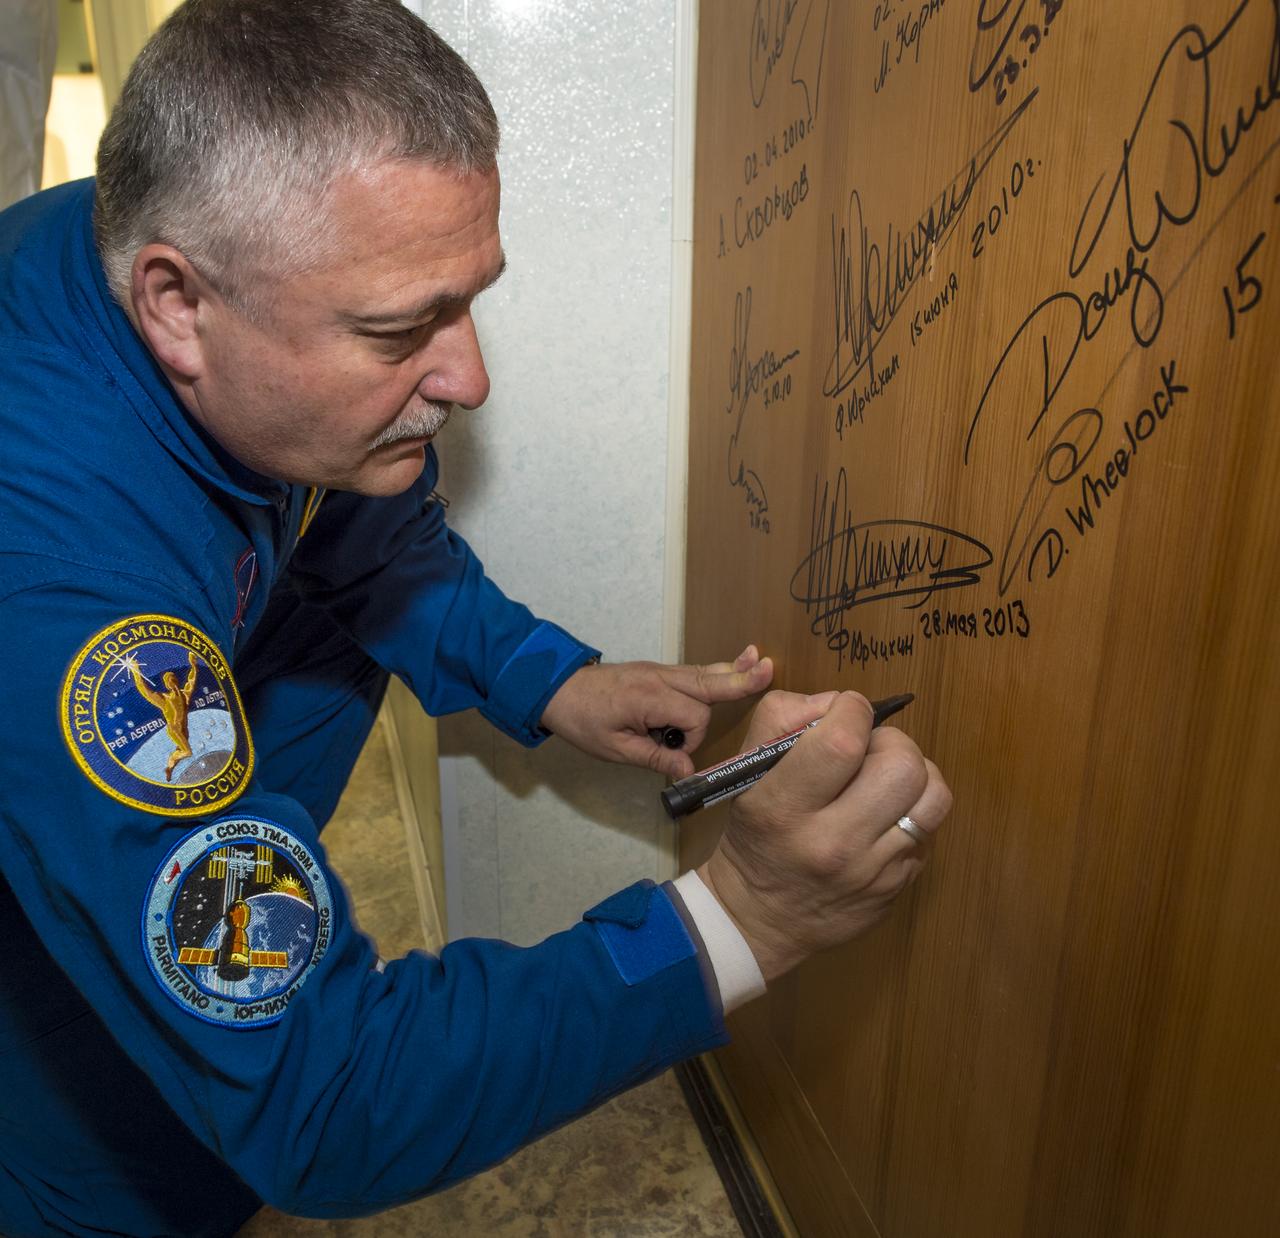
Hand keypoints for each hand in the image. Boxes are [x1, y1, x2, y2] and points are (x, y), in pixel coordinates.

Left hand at [538, 645, 773, 777]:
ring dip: (733, 673)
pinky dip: (717, 672)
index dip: (689, 742)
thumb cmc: (581, 720)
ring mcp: (660, 672)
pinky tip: (737, 665)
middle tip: (769, 671)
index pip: (694, 719)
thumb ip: (654, 759)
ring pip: (705, 673)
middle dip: (740, 681)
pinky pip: (694, 673)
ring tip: (762, 665)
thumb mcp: (614, 749)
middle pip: (710, 682)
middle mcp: (661, 678)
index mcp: (650, 697)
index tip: (668, 752)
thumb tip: (688, 774)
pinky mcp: (658, 673)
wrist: (555, 688)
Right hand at [698, 690, 950, 982]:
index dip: (853, 709)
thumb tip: (838, 703)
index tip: (846, 711)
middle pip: (900, 765)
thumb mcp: (746, 772)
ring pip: (932, 795)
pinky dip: (913, 810)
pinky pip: (930, 829)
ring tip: (887, 777)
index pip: (842, 741)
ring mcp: (872, 872)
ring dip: (915, 773)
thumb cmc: (754, 834)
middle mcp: (832, 844)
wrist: (758, 918)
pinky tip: (885, 814)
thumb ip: (782, 719)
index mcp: (784, 809)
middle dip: (889, 741)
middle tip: (867, 749)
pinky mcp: (898, 887)